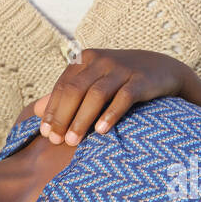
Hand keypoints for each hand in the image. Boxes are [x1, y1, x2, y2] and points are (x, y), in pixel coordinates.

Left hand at [33, 49, 193, 145]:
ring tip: (73, 141)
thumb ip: (66, 94)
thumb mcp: (93, 81)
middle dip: (63, 117)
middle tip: (56, 141)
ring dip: (82, 119)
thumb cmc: (120, 79)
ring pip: (96, 94)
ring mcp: (121, 69)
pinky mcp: (140, 80)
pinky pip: (123, 98)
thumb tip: (37, 111)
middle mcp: (100, 61)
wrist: (162, 69)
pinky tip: (102, 131)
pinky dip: (111, 114)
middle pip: (75, 90)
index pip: (63, 86)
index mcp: (85, 60)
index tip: (46, 133)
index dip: (52, 110)